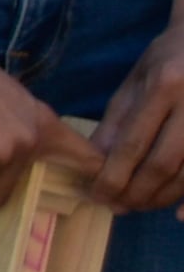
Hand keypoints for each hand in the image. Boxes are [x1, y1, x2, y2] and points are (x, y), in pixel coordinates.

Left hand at [92, 25, 183, 212]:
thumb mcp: (136, 80)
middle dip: (136, 192)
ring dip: (163, 197)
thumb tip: (95, 163)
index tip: (96, 194)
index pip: (133, 142)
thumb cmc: (170, 58)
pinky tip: (180, 213)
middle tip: (116, 207)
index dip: (113, 175)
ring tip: (138, 206)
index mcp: (165, 86)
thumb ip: (117, 121)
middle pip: (163, 163)